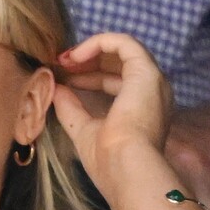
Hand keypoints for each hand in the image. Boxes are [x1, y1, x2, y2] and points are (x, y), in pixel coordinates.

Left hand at [51, 32, 173, 185]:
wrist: (127, 167)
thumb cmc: (109, 160)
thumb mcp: (84, 131)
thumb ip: (72, 109)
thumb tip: (56, 89)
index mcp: (142, 110)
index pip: (115, 83)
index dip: (88, 77)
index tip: (63, 78)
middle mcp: (152, 93)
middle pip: (118, 64)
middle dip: (87, 61)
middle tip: (60, 64)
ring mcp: (152, 81)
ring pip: (122, 50)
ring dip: (91, 50)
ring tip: (65, 59)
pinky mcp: (146, 70)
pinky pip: (123, 43)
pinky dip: (98, 42)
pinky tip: (76, 56)